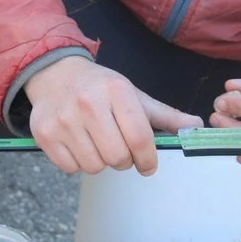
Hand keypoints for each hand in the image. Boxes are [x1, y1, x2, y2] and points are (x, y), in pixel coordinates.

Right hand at [25, 56, 202, 175]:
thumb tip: (196, 128)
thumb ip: (165, 115)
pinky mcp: (44, 134)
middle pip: (117, 158)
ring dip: (100, 162)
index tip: (148, 164)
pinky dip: (77, 163)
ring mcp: (63, 120)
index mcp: (116, 91)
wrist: (55, 73)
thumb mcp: (133, 95)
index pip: (140, 139)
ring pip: (94, 166)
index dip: (148, 159)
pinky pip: (70, 168)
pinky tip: (79, 144)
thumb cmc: (100, 87)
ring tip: (98, 143)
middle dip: (124, 160)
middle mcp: (88, 104)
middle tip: (120, 148)